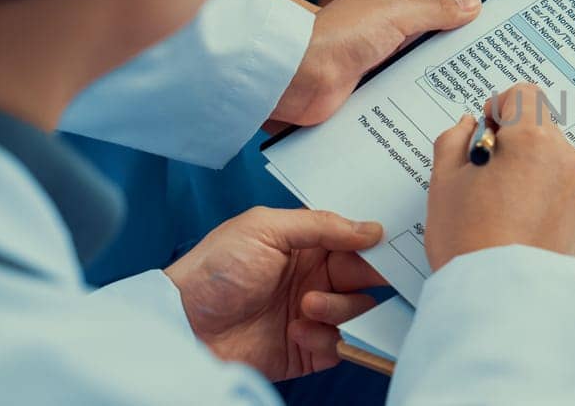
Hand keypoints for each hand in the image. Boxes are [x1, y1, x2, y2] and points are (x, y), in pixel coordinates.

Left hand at [164, 207, 388, 380]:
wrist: (184, 327)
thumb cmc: (215, 271)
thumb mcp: (264, 228)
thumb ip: (321, 224)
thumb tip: (371, 229)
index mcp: (306, 245)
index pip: (355, 241)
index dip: (374, 244)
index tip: (390, 246)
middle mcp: (314, 278)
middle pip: (365, 276)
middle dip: (366, 276)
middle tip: (351, 277)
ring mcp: (312, 314)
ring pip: (359, 311)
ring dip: (340, 308)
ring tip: (307, 305)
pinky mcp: (308, 349)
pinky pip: (342, 345)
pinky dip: (326, 338)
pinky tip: (296, 331)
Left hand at [270, 0, 481, 126]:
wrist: (298, 77)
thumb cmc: (337, 37)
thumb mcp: (396, 14)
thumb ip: (437, 10)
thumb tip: (472, 4)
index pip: (435, 3)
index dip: (461, 13)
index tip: (490, 26)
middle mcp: (381, 26)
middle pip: (429, 35)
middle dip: (453, 47)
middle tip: (490, 60)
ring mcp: (375, 56)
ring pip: (417, 63)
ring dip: (435, 73)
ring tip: (472, 84)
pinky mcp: (369, 85)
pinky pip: (401, 88)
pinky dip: (417, 93)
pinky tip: (438, 101)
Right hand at [423, 83, 574, 268]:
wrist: (503, 297)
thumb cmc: (470, 239)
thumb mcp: (444, 182)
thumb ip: (454, 141)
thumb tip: (469, 126)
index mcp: (533, 139)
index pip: (523, 95)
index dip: (498, 108)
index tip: (483, 133)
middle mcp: (563, 157)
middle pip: (538, 125)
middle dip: (511, 140)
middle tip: (483, 174)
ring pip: (548, 157)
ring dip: (525, 166)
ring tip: (496, 203)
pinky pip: (557, 185)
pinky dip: (538, 191)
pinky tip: (514, 220)